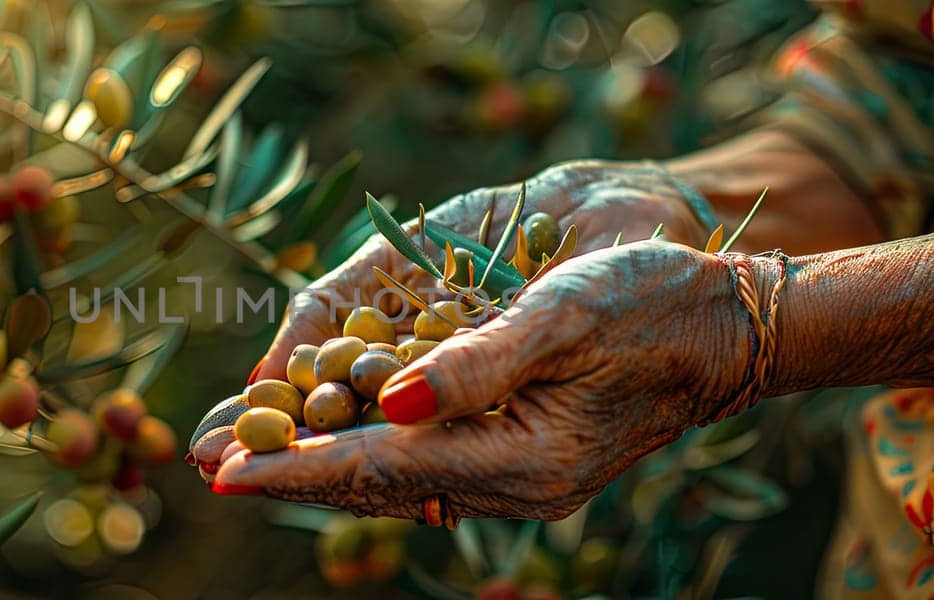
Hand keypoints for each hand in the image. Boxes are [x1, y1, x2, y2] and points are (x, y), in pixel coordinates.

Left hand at [206, 242, 763, 520]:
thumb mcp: (565, 315)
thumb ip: (475, 365)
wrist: (730, 327)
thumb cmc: (656, 302)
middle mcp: (514, 482)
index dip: (296, 466)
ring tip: (241, 450)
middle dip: (287, 469)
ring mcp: (520, 477)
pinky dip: (367, 452)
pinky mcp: (523, 458)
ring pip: (394, 479)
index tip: (223, 472)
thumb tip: (385, 405)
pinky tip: (326, 433)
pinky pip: (425, 466)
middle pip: (374, 484)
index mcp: (522, 455)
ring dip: (317, 462)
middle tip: (203, 461)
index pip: (381, 468)